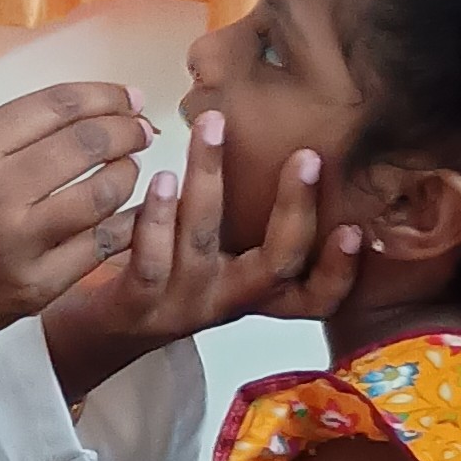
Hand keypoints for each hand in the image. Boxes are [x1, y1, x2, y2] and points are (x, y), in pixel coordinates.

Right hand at [0, 83, 151, 396]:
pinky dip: (127, 222)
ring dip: (129, 173)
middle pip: (89, 142)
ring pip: (105, 191)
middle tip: (141, 131)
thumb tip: (97, 109)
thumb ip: (15, 135)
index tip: (129, 97)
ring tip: (128, 169)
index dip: (107, 95)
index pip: (58, 104)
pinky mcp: (38, 285)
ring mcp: (19, 242)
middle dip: (129, 130)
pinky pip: (104, 243)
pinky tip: (127, 213)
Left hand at [41, 113, 360, 400]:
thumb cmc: (169, 271)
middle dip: (295, 209)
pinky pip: (150, 262)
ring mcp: (181, 305)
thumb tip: (287, 143)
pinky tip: (161, 179)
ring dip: (209, 182)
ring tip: (211, 132)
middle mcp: (226, 302)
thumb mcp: (220, 256)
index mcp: (253, 293)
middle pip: (276, 265)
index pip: (316, 299)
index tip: (356, 227)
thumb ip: (250, 222)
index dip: (341, 271)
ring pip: (203, 244)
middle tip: (307, 156)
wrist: (104, 327)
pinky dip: (156, 218)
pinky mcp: (136, 305)